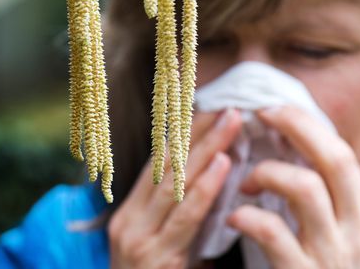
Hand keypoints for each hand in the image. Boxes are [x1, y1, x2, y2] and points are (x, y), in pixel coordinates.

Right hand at [108, 109, 241, 268]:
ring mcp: (139, 238)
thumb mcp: (161, 247)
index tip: (209, 109)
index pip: (158, 165)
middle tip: (226, 106)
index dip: (183, 134)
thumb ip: (180, 218)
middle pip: (167, 165)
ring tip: (230, 122)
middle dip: (197, 131)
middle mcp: (129, 221)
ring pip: (176, 182)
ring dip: (207, 147)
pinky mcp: (156, 256)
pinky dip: (206, 186)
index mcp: (130, 214)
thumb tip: (215, 184)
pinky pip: (186, 215)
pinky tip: (223, 163)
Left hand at [226, 105, 359, 268]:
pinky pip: (274, 232)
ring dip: (267, 173)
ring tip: (247, 183)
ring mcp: (335, 254)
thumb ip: (338, 203)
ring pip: (305, 186)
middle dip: (294, 125)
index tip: (275, 111)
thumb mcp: (357, 240)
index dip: (306, 124)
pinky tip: (236, 216)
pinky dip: (249, 216)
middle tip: (261, 114)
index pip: (342, 153)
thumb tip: (301, 153)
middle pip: (333, 156)